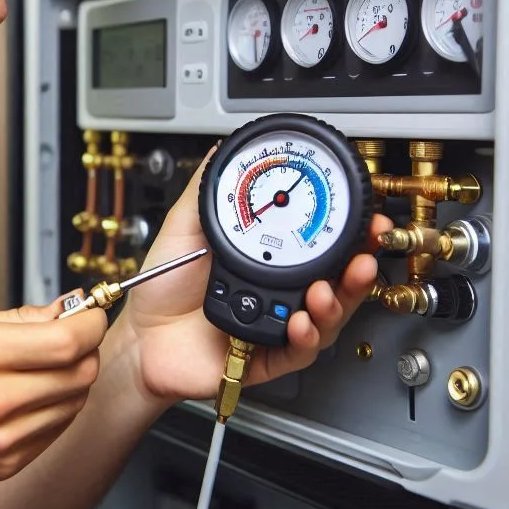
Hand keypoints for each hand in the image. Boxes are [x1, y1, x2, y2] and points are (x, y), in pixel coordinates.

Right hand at [0, 302, 105, 487]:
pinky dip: (56, 406)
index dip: (90, 324)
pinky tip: (31, 394)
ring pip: (75, 402)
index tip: (90, 314)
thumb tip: (68, 306)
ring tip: (45, 365)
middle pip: (80, 373)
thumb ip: (19, 317)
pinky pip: (56, 429)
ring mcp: (2, 439)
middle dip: (86, 348)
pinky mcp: (7, 464)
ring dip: (73, 378)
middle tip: (72, 336)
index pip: (67, 342)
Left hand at [118, 148, 391, 404]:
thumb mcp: (184, 229)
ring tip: (326, 290)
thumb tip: (222, 151)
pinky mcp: (265, 357)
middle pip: (335, 282)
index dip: (347, 235)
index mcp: (266, 260)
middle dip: (357, 270)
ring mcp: (275, 324)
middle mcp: (277, 292)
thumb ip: (208, 193)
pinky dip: (304, 337)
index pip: (319, 246)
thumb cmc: (162, 287)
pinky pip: (296, 351)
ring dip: (335, 303)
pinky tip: (301, 322)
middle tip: (365, 256)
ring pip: (324, 318)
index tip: (366, 219)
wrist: (141, 336)